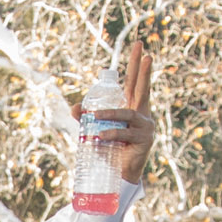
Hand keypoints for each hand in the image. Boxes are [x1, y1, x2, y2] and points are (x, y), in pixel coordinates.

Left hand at [96, 39, 155, 186]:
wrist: (120, 174)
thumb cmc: (110, 149)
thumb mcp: (96, 130)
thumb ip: (86, 118)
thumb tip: (74, 106)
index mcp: (132, 106)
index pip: (134, 82)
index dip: (137, 65)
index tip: (140, 47)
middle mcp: (142, 112)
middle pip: (142, 87)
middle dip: (143, 70)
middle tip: (146, 53)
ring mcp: (145, 125)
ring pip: (127, 115)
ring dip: (109, 114)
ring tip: (94, 116)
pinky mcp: (144, 139)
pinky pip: (124, 134)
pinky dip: (110, 134)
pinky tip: (99, 136)